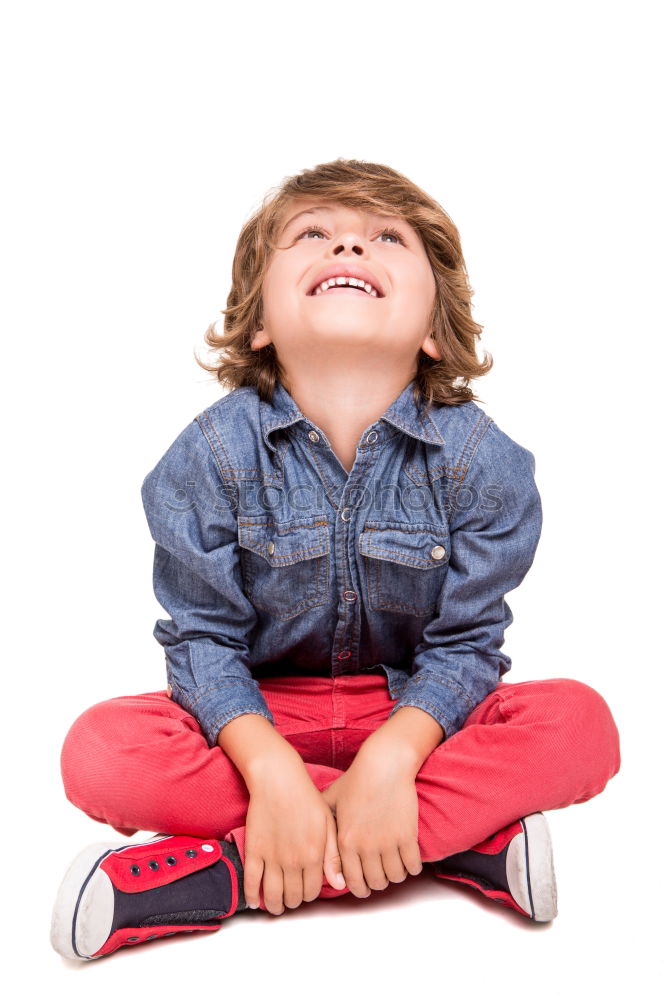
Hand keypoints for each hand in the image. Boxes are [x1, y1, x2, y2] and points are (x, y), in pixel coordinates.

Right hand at [243, 760, 344, 914]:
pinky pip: (251, 882)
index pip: (312, 891)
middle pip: (293, 896)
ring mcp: (271, 857)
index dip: (310, 894)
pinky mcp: (254, 851)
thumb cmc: (306, 798)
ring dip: (275, 905)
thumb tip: (339, 884)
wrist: (278, 779)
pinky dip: (252, 896)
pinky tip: (256, 902)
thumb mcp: (328, 824)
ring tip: (277, 905)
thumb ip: (333, 856)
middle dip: (294, 900)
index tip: (307, 890)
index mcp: (313, 855)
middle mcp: (293, 861)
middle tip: (292, 897)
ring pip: (272, 895)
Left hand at [320, 754, 422, 897]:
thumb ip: (324, 827)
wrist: (384, 764)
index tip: (365, 885)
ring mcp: (388, 842)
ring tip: (395, 864)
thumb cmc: (357, 780)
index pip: (353, 882)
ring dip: (396, 874)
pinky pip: (413, 866)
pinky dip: (412, 867)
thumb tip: (317, 848)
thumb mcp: (332, 801)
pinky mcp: (407, 836)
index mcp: (345, 841)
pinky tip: (409, 859)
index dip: (360, 888)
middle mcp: (365, 846)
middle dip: (379, 882)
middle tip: (381, 873)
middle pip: (376, 883)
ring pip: (395, 877)